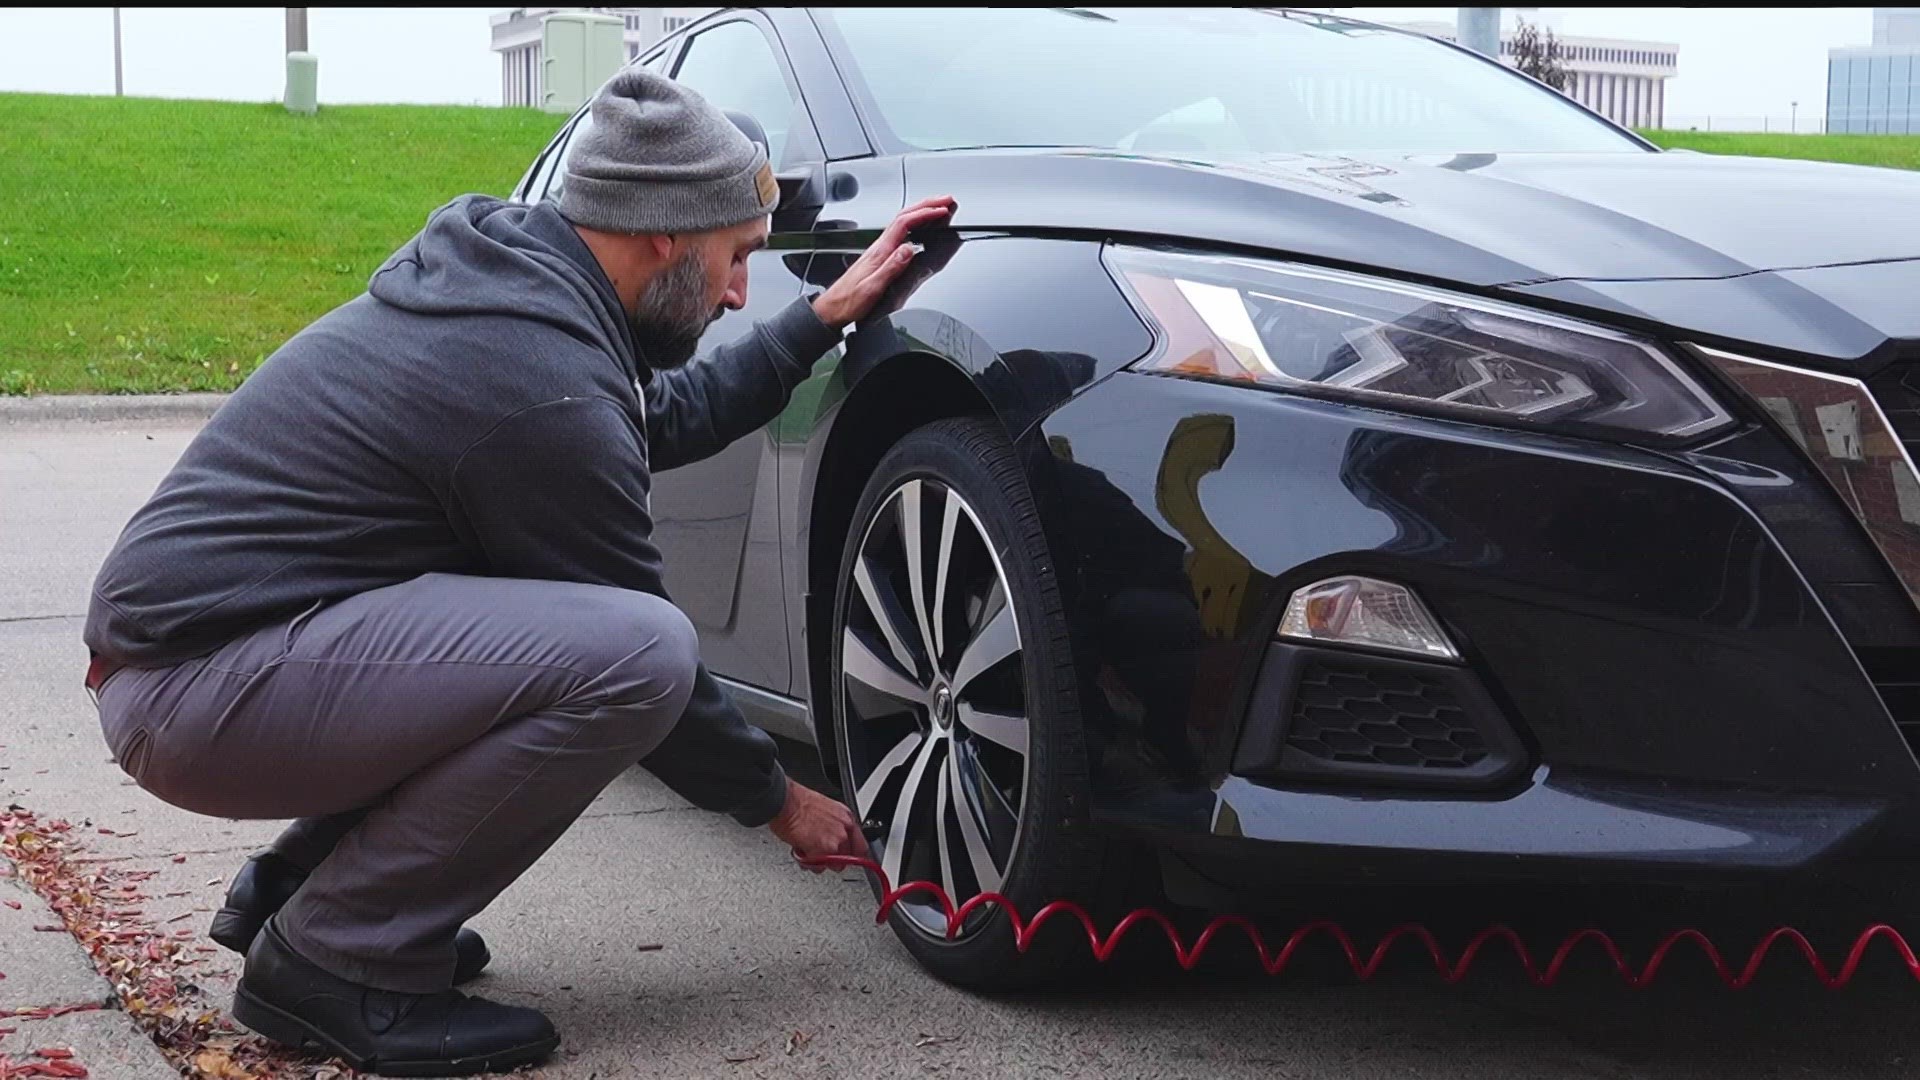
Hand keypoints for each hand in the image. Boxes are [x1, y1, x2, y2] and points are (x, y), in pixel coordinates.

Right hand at [767, 779, 868, 870]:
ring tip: (808, 851)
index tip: (846, 857)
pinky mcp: (821, 852)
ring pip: (833, 866)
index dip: (851, 854)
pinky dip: (809, 864)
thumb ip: (835, 826)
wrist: (784, 802)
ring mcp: (835, 842)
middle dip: (834, 860)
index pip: (861, 846)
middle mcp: (844, 830)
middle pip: (848, 859)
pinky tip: (802, 852)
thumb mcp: (826, 810)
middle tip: (821, 854)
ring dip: (821, 862)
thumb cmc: (798, 802)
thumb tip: (833, 838)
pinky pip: (818, 868)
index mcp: (847, 818)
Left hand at [810, 195, 957, 329]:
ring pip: (902, 222)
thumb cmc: (850, 301)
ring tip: (937, 208)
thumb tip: (909, 249)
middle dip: (926, 205)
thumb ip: (891, 267)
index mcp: (879, 252)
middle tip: (945, 200)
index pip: (904, 223)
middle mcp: (879, 247)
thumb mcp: (872, 288)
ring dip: (920, 212)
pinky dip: (914, 225)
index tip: (941, 210)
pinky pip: (900, 233)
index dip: (925, 213)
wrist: (833, 308)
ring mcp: (879, 250)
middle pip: (904, 216)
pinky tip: (919, 228)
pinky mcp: (879, 257)